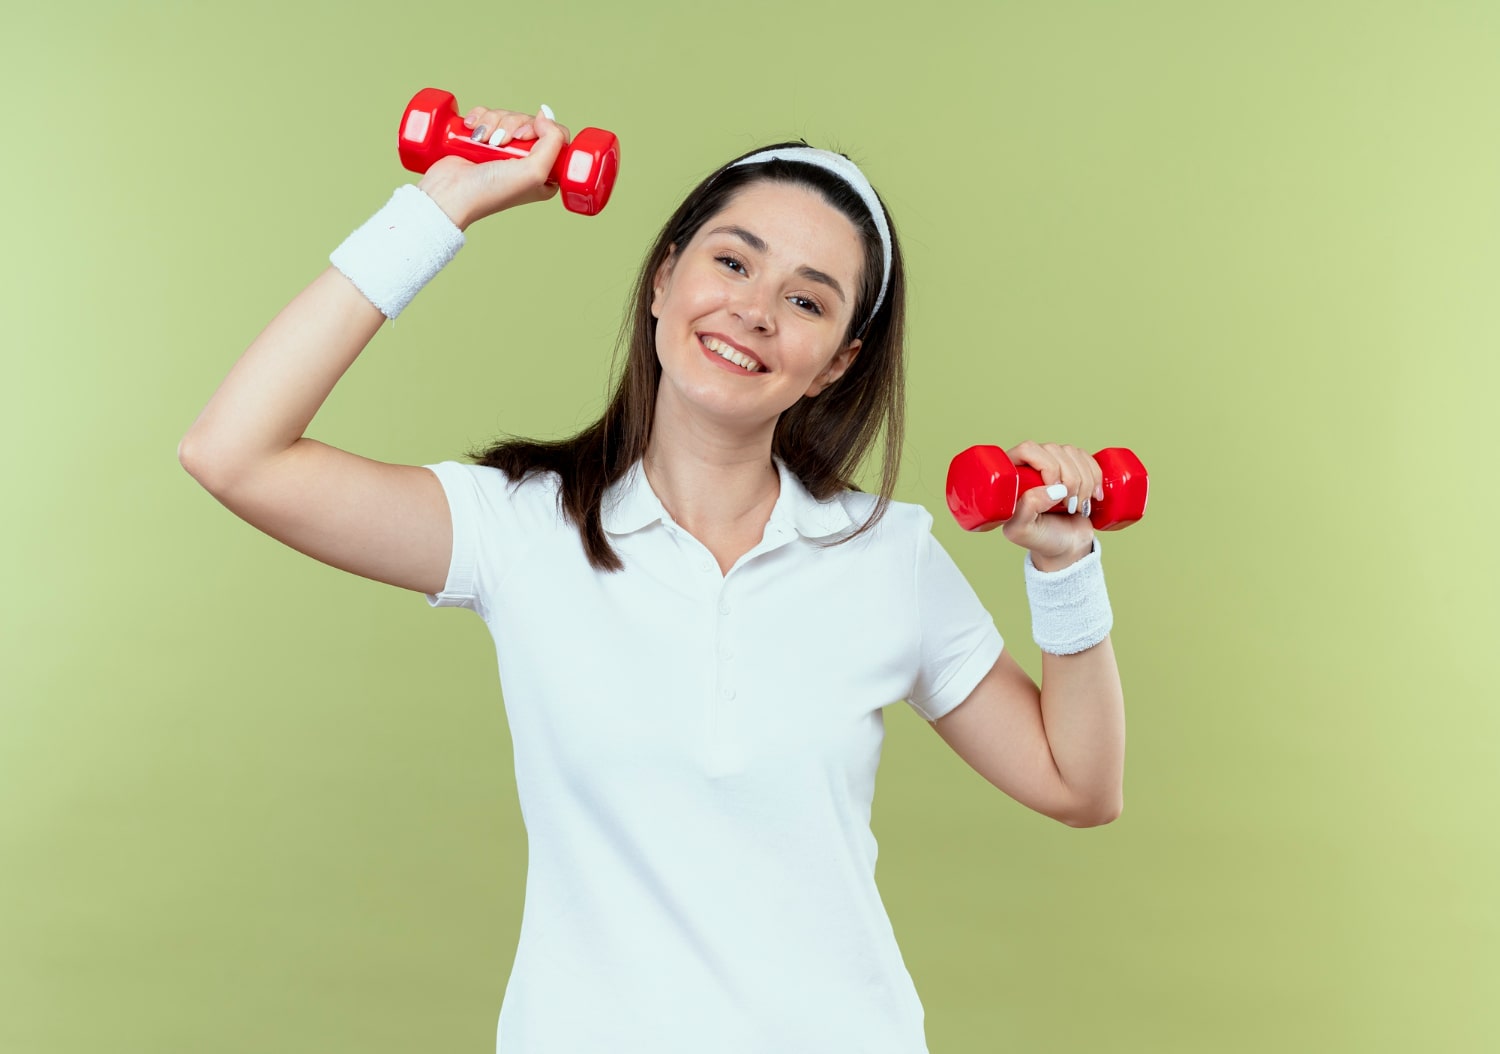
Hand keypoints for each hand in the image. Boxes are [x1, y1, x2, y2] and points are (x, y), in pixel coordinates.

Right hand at [417, 104, 571, 229]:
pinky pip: (486, 115)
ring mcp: (503, 152)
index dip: (539, 129)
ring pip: (507, 117)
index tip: (521, 138)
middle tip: (499, 142)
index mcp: (545, 174)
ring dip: (492, 123)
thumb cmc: (491, 190)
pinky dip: (478, 118)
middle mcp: (526, 162)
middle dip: (510, 126)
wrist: (450, 193)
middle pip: (529, 122)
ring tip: (481, 142)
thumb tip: (545, 114)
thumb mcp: (534, 172)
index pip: (555, 135)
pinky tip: (472, 130)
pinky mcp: (482, 141)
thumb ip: (553, 142)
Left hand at [999, 441, 1102, 570]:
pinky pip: (1087, 458)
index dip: (1047, 465)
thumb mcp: (1022, 531)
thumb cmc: (1040, 539)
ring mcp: (1053, 464)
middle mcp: (1031, 464)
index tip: (1056, 490)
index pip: (1027, 450)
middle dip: (1069, 479)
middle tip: (1068, 505)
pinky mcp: (1073, 468)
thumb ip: (1026, 509)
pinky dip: (1095, 477)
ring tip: (1077, 506)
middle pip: (1054, 450)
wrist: (1066, 547)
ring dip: (1084, 481)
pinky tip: (1093, 495)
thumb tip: (1052, 488)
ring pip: (1073, 453)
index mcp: (1010, 475)